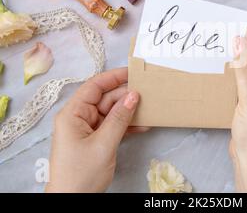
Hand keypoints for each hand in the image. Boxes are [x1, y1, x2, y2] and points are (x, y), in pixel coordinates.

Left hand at [45, 68, 146, 192]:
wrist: (72, 202)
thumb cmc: (81, 173)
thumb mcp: (103, 144)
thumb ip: (119, 118)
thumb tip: (133, 95)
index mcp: (73, 114)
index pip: (94, 87)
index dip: (113, 77)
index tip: (133, 72)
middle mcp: (79, 118)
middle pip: (105, 99)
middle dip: (125, 96)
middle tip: (148, 93)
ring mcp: (88, 129)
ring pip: (111, 112)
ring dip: (129, 111)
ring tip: (149, 108)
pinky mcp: (96, 140)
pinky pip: (113, 126)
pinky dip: (127, 125)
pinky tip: (143, 125)